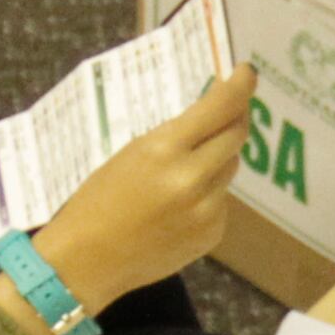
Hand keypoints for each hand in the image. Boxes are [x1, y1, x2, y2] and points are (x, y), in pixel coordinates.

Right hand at [33, 65, 253, 312]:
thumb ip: (174, 137)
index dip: (239, 87)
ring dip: (218, 158)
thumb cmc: (97, 200)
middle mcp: (192, 178)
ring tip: (188, 166)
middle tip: (231, 110)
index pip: (218, 108)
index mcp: (164, 149)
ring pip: (229, 168)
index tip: (247, 74)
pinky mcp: (212, 234)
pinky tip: (180, 206)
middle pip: (236, 136)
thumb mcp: (130, 154)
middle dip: (236, 119)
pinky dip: (210, 194)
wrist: (87, 260)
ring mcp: (206, 209)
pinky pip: (222, 201)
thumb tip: (211, 118)